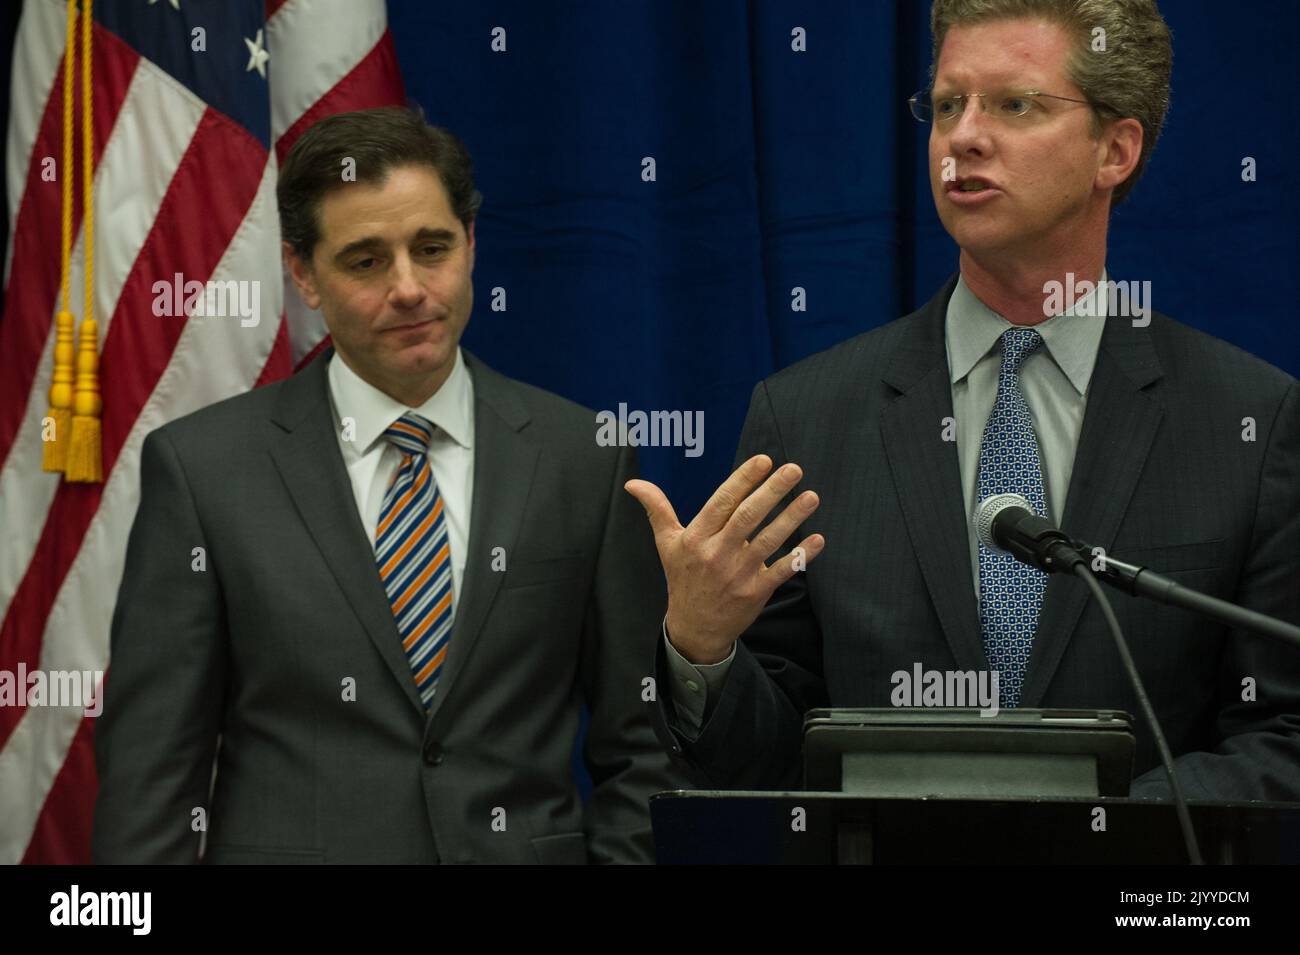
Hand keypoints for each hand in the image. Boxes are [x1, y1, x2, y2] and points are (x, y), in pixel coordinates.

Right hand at [625, 454, 823, 664]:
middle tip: (794, 470)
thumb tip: (633, 483)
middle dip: (772, 491)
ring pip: (768, 540)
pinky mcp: (756, 592)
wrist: (694, 628)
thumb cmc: (682, 578)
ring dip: (792, 518)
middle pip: (748, 517)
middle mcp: (717, 553)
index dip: (743, 480)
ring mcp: (738, 573)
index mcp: (696, 537)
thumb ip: (656, 509)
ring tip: (811, 497)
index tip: (764, 461)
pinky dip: (802, 555)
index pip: (722, 502)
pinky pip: (782, 570)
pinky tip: (818, 539)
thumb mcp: (666, 543)